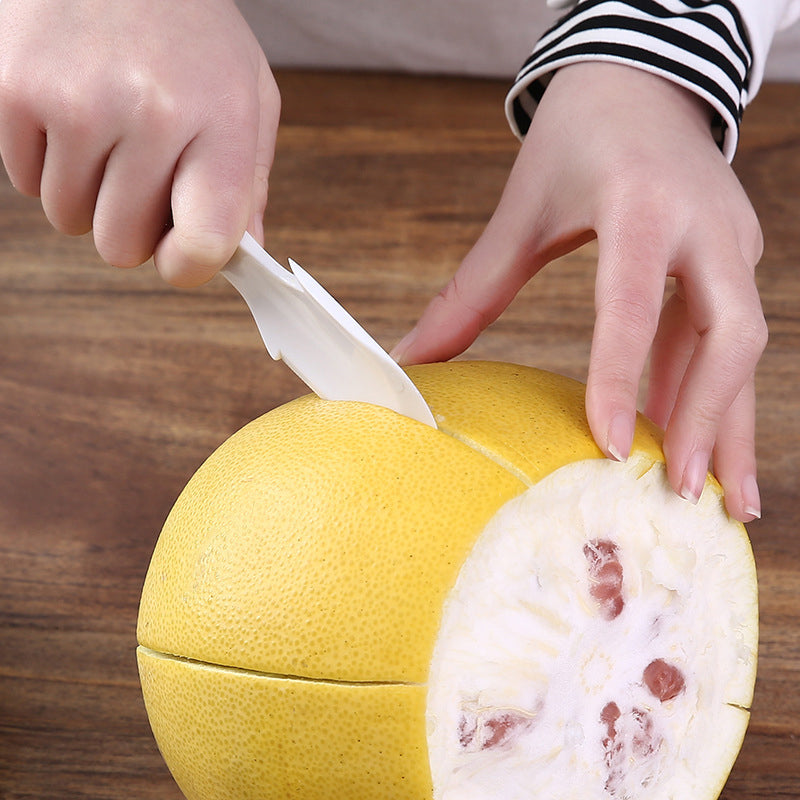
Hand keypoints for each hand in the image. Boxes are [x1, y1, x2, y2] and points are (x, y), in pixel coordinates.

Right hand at [0, 0, 279, 285]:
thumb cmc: (190, 32)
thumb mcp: (249, 95)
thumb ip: (249, 181)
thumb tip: (242, 253)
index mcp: (223, 122)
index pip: (206, 242)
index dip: (188, 268)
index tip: (180, 258)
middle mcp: (152, 114)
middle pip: (122, 247)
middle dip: (130, 227)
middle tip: (141, 176)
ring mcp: (77, 102)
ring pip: (69, 220)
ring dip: (87, 195)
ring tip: (108, 135)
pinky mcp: (16, 89)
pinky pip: (26, 183)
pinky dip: (47, 165)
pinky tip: (72, 115)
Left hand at [393, 62, 766, 522]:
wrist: (643, 82)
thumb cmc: (579, 138)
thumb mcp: (523, 208)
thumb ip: (473, 288)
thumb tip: (413, 357)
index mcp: (641, 205)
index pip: (635, 304)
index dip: (622, 377)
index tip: (608, 445)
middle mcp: (704, 227)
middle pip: (729, 336)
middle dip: (707, 420)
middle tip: (681, 495)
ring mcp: (732, 243)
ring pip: (742, 347)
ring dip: (729, 424)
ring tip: (722, 500)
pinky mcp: (736, 258)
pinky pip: (728, 336)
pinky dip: (712, 392)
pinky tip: (694, 442)